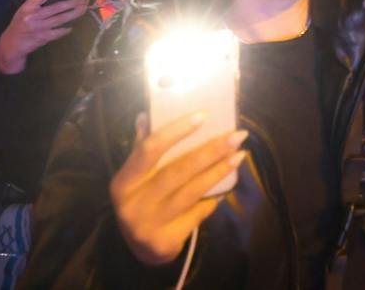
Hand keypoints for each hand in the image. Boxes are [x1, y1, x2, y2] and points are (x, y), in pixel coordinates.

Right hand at [0, 0, 86, 73]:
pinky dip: (66, 29)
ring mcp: (38, 28)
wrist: (11, 44)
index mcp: (28, 6)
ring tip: (83, 9)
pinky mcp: (43, 38)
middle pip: (56, 8)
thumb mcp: (25, 10)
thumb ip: (38, 2)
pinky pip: (59, 32)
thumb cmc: (20, 23)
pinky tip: (71, 26)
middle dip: (72, 3)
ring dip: (74, 14)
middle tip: (83, 0)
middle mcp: (33, 16)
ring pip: (60, 19)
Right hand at [111, 112, 245, 266]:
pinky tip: (228, 186)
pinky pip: (198, 213)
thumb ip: (143, 148)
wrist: (141, 250)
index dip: (176, 131)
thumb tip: (147, 114)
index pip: (149, 149)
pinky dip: (213, 198)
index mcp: (124, 182)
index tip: (204, 116)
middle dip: (211, 151)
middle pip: (178, 171)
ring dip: (219, 172)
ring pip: (192, 192)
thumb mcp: (136, 178)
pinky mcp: (165, 241)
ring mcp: (149, 224)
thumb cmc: (143, 201)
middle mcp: (133, 203)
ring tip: (240, 155)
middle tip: (238, 135)